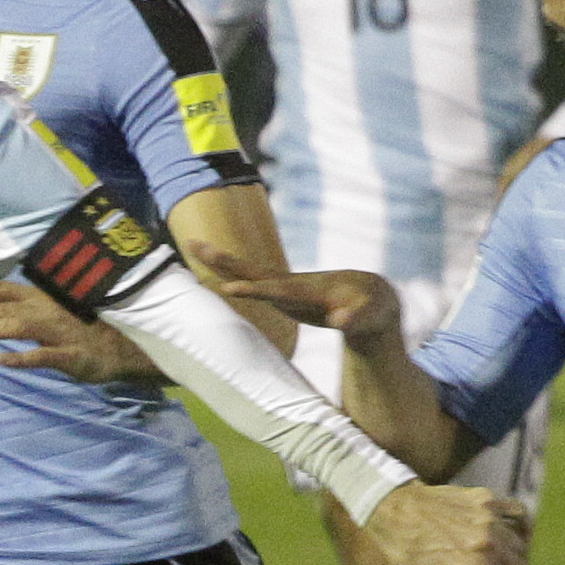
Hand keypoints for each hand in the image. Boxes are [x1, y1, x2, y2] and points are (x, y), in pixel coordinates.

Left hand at [0, 278, 162, 383]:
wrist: (126, 348)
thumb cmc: (85, 331)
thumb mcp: (55, 313)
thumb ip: (27, 309)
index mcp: (42, 299)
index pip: (3, 290)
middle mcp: (47, 311)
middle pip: (3, 309)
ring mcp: (59, 333)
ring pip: (18, 327)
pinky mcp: (70, 356)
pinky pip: (44, 356)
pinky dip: (22, 358)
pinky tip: (1, 361)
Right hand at [212, 259, 401, 341]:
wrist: (371, 296)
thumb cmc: (371, 307)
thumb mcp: (368, 315)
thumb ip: (355, 318)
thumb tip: (340, 320)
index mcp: (311, 290)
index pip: (277, 290)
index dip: (253, 291)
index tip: (227, 289)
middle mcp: (293, 284)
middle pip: (253, 272)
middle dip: (225, 261)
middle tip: (193, 244)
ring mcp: (286, 287)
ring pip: (249, 274)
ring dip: (221, 262)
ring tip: (192, 245)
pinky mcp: (283, 294)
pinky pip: (252, 284)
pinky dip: (231, 277)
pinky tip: (213, 271)